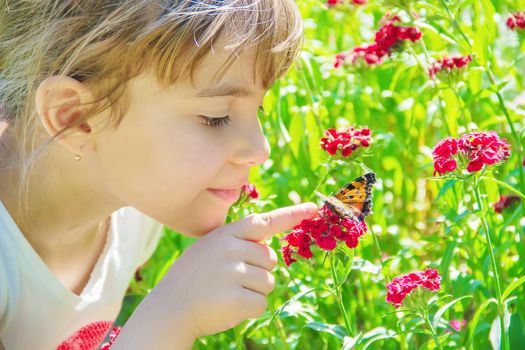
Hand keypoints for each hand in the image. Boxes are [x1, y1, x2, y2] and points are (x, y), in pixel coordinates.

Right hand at [149, 202, 317, 337]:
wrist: (170, 307)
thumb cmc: (194, 277)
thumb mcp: (210, 247)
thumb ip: (237, 241)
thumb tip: (268, 248)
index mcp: (227, 234)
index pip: (265, 221)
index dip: (292, 215)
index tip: (313, 209)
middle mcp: (232, 249)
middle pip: (271, 259)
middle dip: (258, 271)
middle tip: (230, 279)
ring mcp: (234, 273)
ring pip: (269, 282)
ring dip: (254, 292)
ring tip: (227, 292)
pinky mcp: (238, 298)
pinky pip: (261, 303)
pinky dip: (249, 309)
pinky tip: (228, 306)